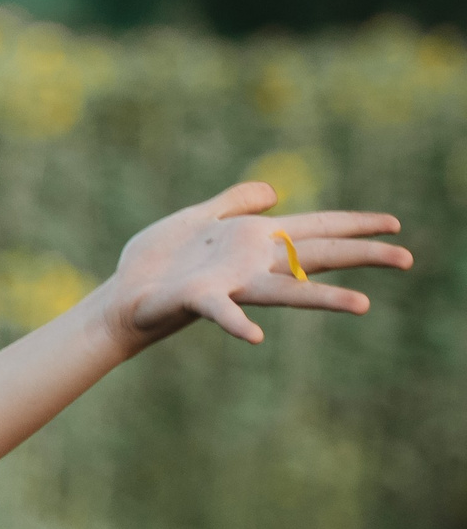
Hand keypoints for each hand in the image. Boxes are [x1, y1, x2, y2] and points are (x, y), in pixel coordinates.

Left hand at [104, 181, 409, 351]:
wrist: (121, 294)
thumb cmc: (158, 260)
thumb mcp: (198, 217)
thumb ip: (234, 202)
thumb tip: (273, 191)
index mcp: (253, 239)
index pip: (314, 229)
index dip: (353, 225)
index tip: (394, 224)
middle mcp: (251, 264)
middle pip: (315, 257)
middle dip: (361, 256)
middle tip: (407, 259)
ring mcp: (229, 285)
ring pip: (284, 290)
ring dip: (322, 299)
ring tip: (363, 304)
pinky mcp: (198, 300)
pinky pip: (221, 312)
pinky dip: (236, 323)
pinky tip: (254, 337)